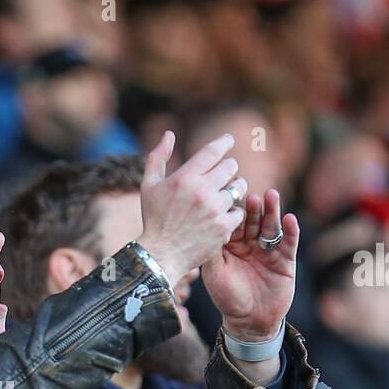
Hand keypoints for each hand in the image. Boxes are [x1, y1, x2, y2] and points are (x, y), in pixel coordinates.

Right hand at [136, 131, 244, 285]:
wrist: (161, 255)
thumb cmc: (154, 219)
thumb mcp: (149, 186)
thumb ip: (158, 157)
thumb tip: (169, 133)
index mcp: (185, 177)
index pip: (213, 151)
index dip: (224, 142)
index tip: (229, 140)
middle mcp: (202, 190)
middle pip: (230, 167)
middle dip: (229, 168)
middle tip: (225, 173)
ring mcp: (214, 209)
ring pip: (238, 188)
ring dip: (234, 189)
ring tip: (225, 195)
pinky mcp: (223, 227)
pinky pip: (239, 211)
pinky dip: (233, 213)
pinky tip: (223, 216)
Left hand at [202, 188, 299, 340]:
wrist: (250, 321)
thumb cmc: (227, 298)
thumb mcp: (215, 274)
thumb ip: (212, 252)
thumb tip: (204, 226)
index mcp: (230, 245)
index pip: (233, 223)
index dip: (233, 213)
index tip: (231, 200)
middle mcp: (249, 244)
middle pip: (252, 221)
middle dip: (253, 209)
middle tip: (252, 196)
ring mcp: (268, 250)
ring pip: (271, 227)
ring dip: (272, 212)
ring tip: (272, 196)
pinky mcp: (286, 260)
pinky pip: (289, 242)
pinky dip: (291, 230)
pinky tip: (290, 218)